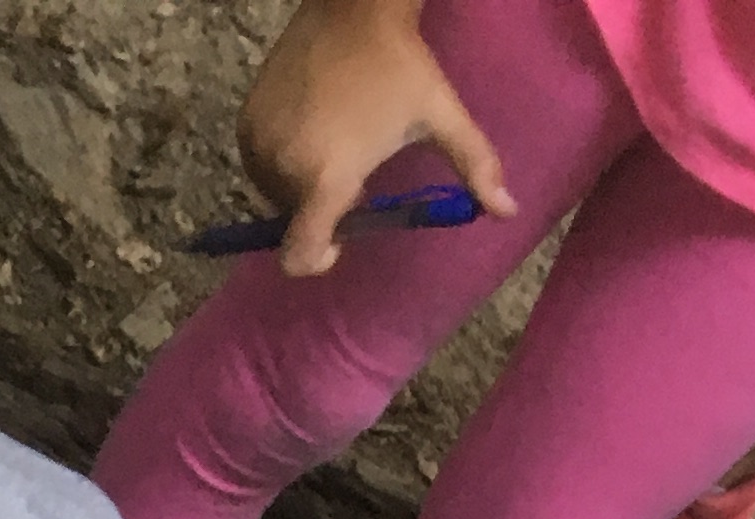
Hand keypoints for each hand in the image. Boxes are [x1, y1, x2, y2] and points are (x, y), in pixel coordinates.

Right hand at [239, 0, 512, 278]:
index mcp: (326, 177)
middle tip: (351, 165)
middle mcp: (283, 168)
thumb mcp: (441, 116)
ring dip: (300, 185)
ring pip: (275, 195)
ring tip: (331, 142)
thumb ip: (475, 167)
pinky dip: (280, 161)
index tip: (339, 235)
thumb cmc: (401, 66)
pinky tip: (310, 127)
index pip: (299, 256)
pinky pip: (258, 166)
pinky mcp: (245, 125)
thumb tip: (509, 210)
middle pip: (294, 223)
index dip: (319, 258)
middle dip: (322, 208)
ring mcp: (259, 145)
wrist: (353, 6)